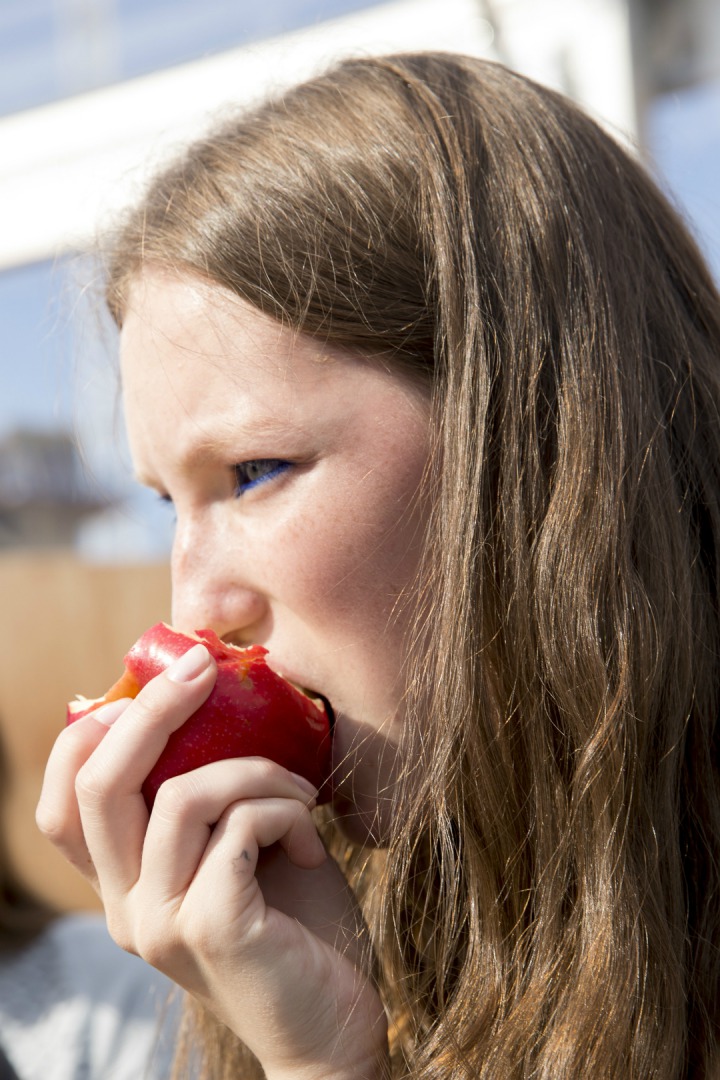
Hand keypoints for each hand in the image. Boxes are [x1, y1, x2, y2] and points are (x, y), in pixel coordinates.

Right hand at [37, 644, 388, 1078]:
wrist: (334, 1025)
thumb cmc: (295, 926)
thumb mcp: (237, 852)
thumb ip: (210, 801)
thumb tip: (212, 703)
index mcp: (124, 886)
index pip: (62, 807)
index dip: (84, 739)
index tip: (139, 686)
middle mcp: (126, 908)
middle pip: (101, 784)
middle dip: (153, 708)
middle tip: (204, 667)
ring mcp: (161, 922)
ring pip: (183, 796)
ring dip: (257, 770)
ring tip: (303, 794)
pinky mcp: (210, 928)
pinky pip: (240, 826)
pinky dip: (285, 810)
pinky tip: (315, 841)